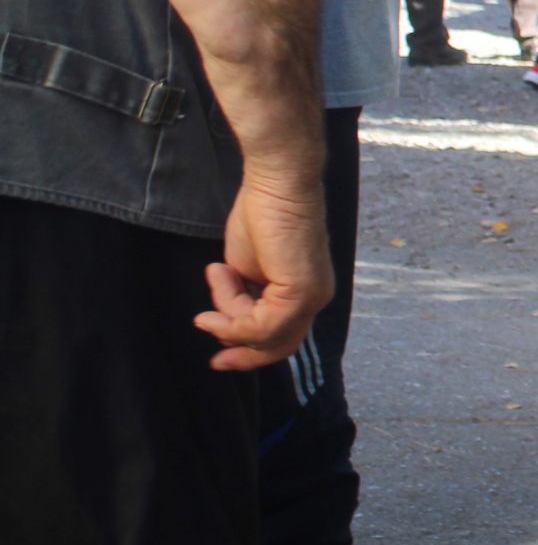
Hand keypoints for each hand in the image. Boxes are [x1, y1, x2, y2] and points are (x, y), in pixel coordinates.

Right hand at [196, 168, 331, 370]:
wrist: (277, 182)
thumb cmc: (262, 215)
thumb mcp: (247, 269)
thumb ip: (245, 298)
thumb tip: (228, 324)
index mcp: (306, 292)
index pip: (282, 337)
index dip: (250, 351)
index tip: (218, 357)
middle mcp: (316, 298)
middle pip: (277, 345)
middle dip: (242, 353)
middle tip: (213, 361)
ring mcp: (312, 296)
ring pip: (261, 334)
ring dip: (228, 313)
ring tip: (218, 273)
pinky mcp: (301, 292)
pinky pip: (259, 325)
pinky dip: (231, 311)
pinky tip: (219, 273)